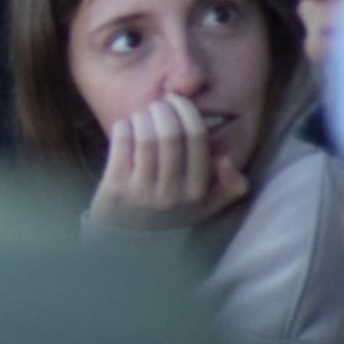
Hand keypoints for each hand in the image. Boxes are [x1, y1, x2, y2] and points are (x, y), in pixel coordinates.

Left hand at [87, 92, 250, 229]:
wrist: (126, 242)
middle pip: (169, 134)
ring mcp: (141, 191)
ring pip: (144, 135)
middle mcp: (170, 193)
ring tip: (144, 115)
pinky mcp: (114, 186)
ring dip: (143, 115)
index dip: (187, 111)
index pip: (197, 140)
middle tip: (159, 104)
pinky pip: (121, 140)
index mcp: (196, 194)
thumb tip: (225, 158)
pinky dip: (125, 125)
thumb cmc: (169, 214)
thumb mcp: (206, 207)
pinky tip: (127, 127)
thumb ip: (229, 186)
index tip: (179, 101)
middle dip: (164, 108)